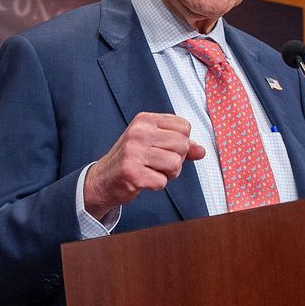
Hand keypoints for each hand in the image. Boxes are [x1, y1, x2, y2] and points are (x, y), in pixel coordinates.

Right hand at [84, 112, 205, 218]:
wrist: (102, 180)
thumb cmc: (130, 159)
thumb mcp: (153, 144)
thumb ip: (179, 145)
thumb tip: (201, 151)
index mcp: (145, 120)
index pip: (184, 126)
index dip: (181, 142)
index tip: (165, 148)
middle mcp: (138, 133)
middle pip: (183, 145)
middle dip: (177, 159)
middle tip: (158, 163)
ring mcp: (134, 153)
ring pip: (176, 164)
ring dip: (168, 174)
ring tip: (152, 171)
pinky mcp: (133, 174)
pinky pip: (162, 182)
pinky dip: (156, 185)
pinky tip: (143, 180)